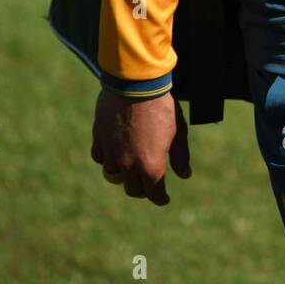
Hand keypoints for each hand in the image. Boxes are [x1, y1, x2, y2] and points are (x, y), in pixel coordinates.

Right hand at [91, 87, 190, 204]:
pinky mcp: (99, 139)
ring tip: (130, 168)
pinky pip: (101, 158)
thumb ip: (180, 157)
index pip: (155, 194)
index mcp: (151, 167)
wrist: (137, 85)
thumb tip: (185, 175)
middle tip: (148, 184)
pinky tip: (115, 152)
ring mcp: (112, 153)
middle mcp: (129, 165)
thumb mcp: (178, 132)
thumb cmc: (162, 107)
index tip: (163, 198)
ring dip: (123, 175)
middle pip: (133, 189)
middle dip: (142, 189)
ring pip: (114, 176)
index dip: (160, 198)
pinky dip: (107, 159)